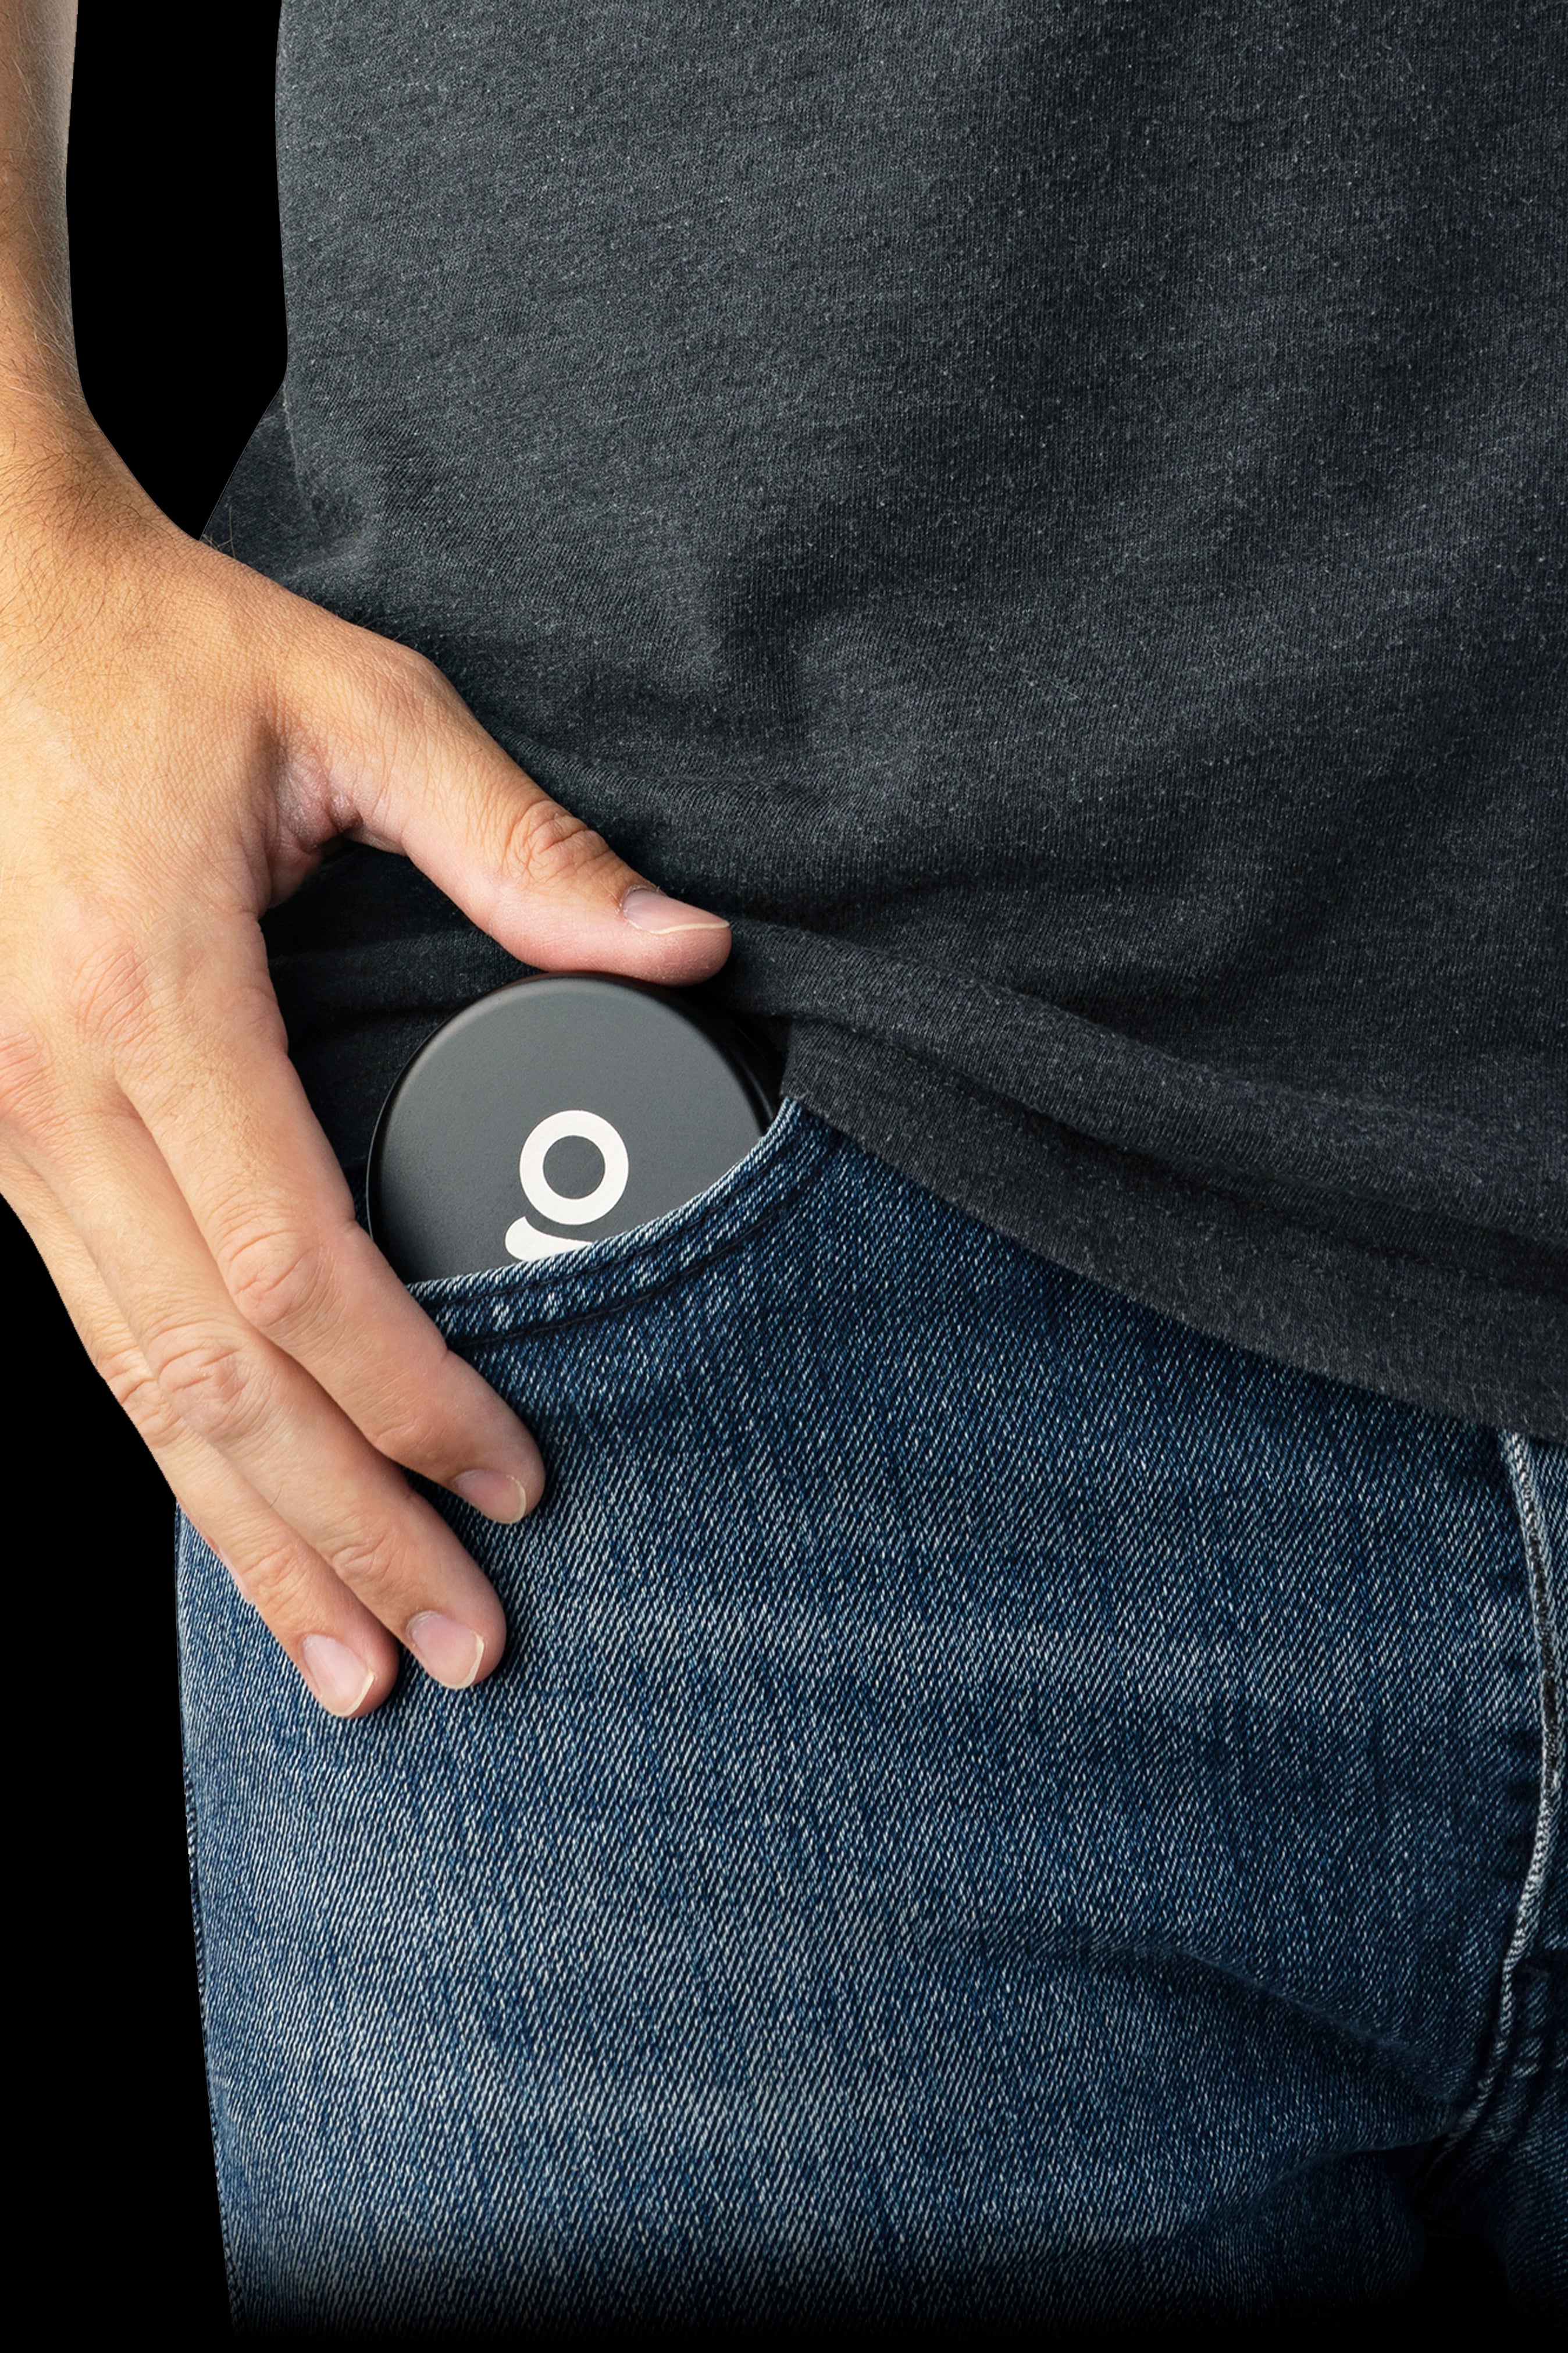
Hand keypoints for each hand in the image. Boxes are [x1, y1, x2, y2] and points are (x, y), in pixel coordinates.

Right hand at [0, 433, 729, 1714]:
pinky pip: (97, 1336)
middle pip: (210, 1378)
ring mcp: (2, 1133)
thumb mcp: (352, 707)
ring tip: (351, 1663)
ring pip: (134, 1390)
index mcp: (150, 1001)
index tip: (519, 1482)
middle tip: (455, 1652)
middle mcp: (52, 1097)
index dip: (414, 1397)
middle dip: (339, 1532)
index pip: (299, 1270)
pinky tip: (249, 1527)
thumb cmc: (155, 652)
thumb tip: (685, 946)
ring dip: (248, 1537)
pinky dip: (181, 1453)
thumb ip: (518, 841)